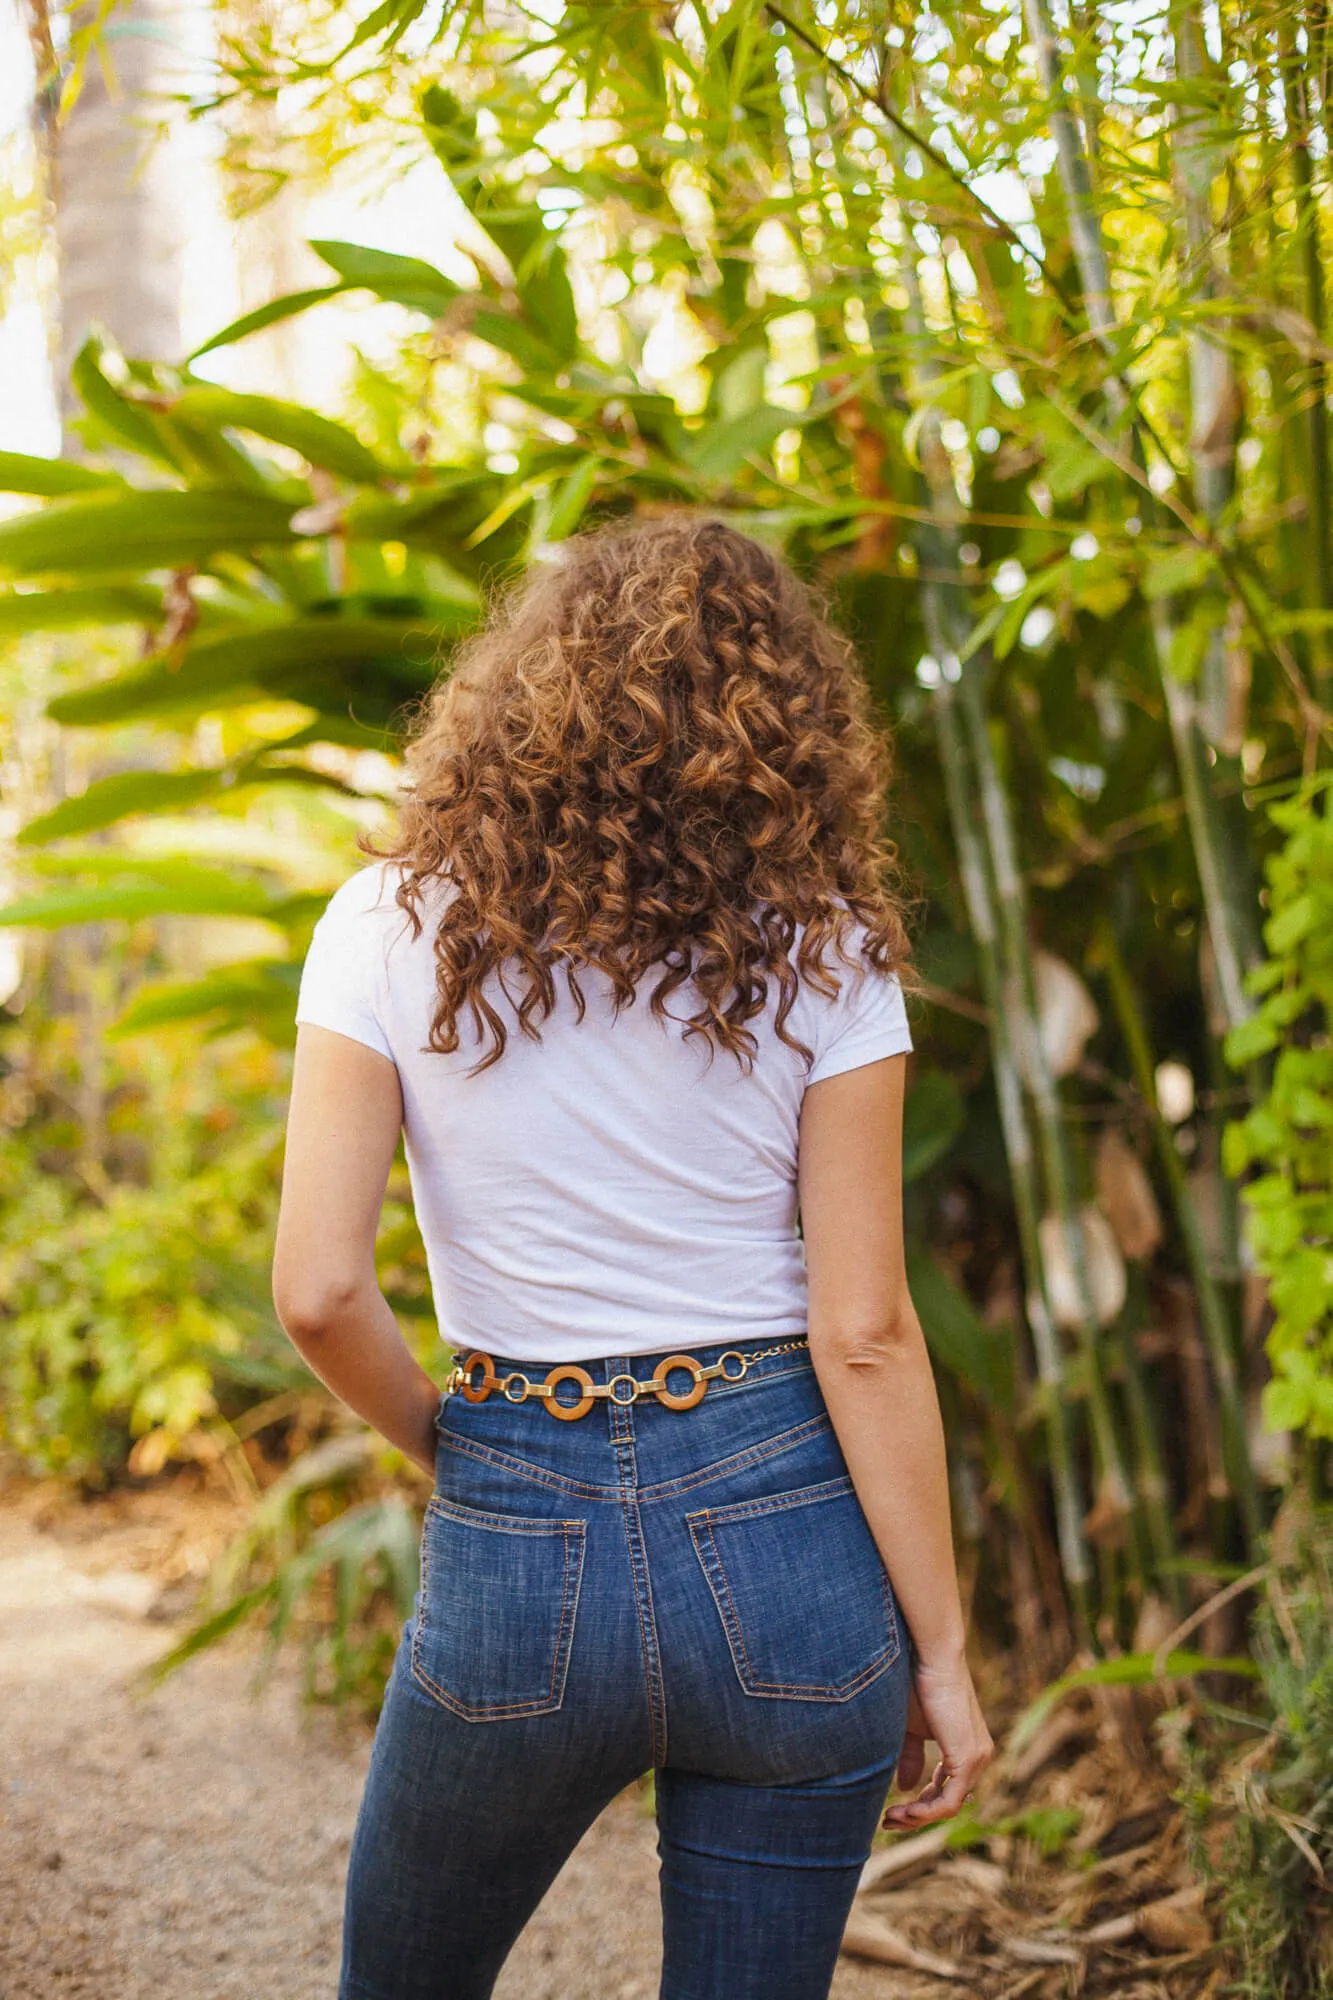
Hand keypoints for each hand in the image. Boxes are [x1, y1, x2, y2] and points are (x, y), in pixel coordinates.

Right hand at [882, 1657, 992, 1830]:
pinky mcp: (969, 1759)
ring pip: (950, 1806)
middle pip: (949, 1802)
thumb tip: (906, 1788)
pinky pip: (951, 1801)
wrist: (928, 1656)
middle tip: (888, 1821)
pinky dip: (926, 1811)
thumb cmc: (916, 1682)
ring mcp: (977, 1758)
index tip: (892, 1809)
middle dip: (916, 1816)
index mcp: (966, 1748)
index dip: (921, 1805)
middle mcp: (978, 1756)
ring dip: (918, 1817)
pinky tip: (903, 1810)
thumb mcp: (911, 1728)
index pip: (948, 1790)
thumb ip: (911, 1758)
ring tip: (890, 1817)